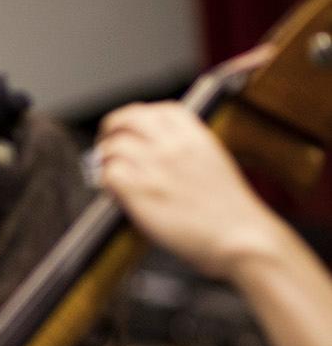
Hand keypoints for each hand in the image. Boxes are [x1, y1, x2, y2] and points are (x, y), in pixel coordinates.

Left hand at [96, 102, 281, 280]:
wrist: (240, 237)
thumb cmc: (229, 210)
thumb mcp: (215, 163)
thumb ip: (187, 150)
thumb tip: (157, 148)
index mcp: (196, 137)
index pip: (159, 109)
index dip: (137, 115)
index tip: (129, 126)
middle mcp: (174, 147)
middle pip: (127, 119)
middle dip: (111, 128)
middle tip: (106, 142)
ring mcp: (156, 168)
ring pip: (113, 146)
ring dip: (104, 158)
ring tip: (107, 170)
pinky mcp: (142, 193)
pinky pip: (110, 174)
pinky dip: (105, 180)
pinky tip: (112, 190)